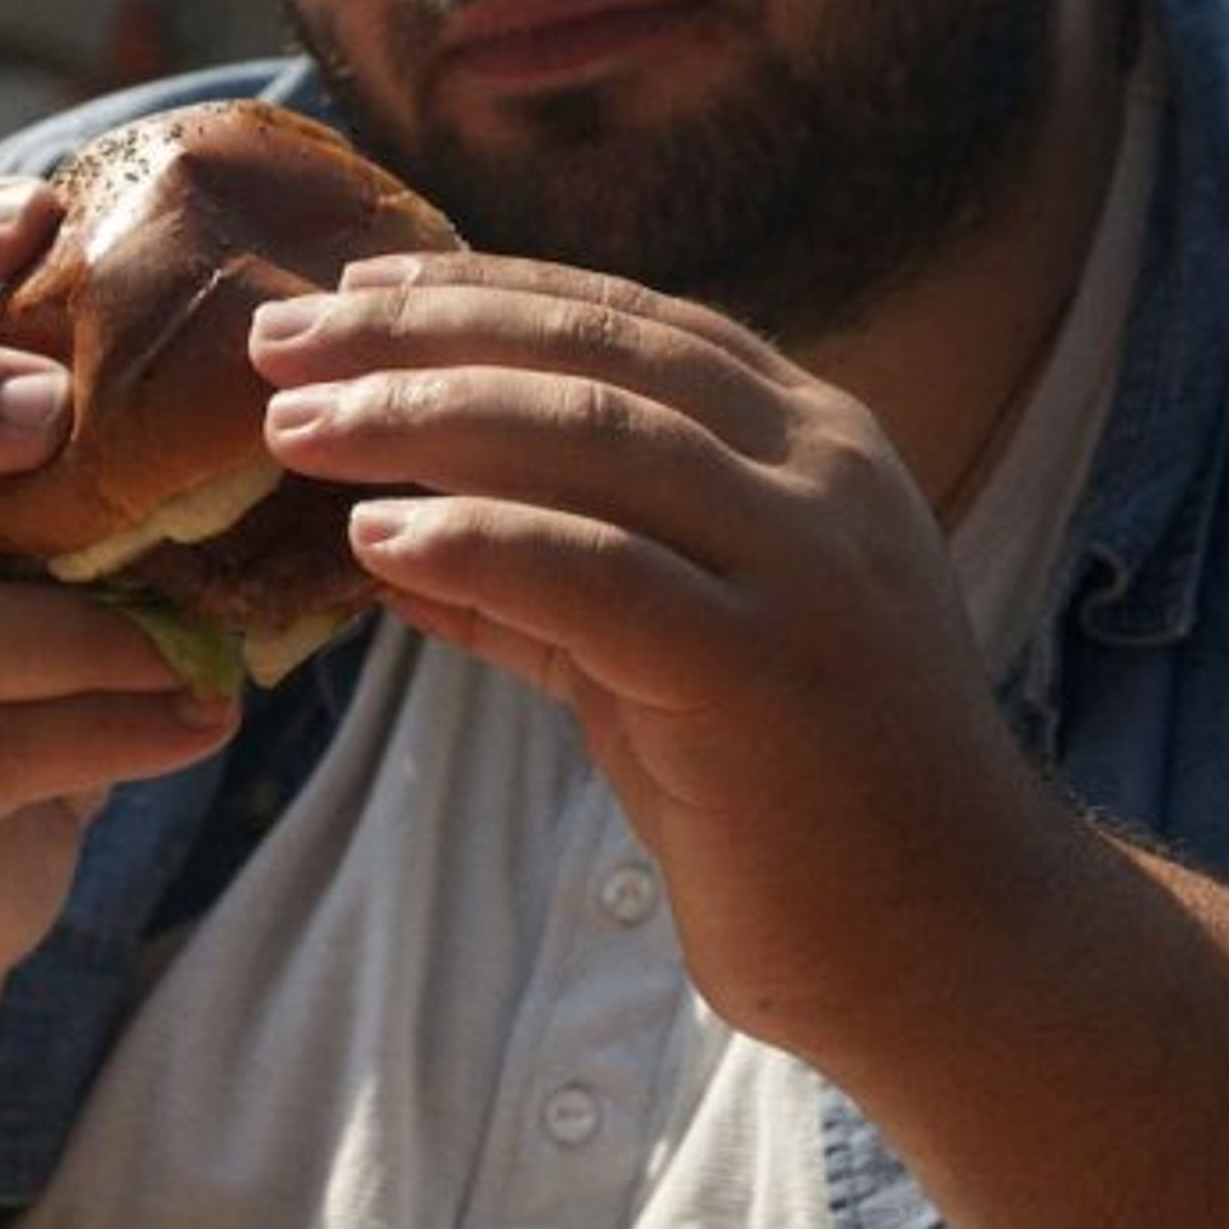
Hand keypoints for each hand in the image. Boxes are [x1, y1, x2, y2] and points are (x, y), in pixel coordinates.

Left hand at [252, 252, 1071, 1069]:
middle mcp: (822, 479)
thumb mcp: (666, 656)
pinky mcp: (768, 677)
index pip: (629, 319)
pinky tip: (373, 539)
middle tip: (277, 337)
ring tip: (294, 427)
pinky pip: (597, 575)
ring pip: (592, 438)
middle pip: (594, 354)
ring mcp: (806, 571)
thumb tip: (392, 528)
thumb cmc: (802, 803)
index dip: (480, 290)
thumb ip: (555, 580)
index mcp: (813, 446)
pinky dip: (475, 541)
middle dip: (419, 332)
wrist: (952, 948)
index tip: (352, 280)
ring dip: (421, 418)